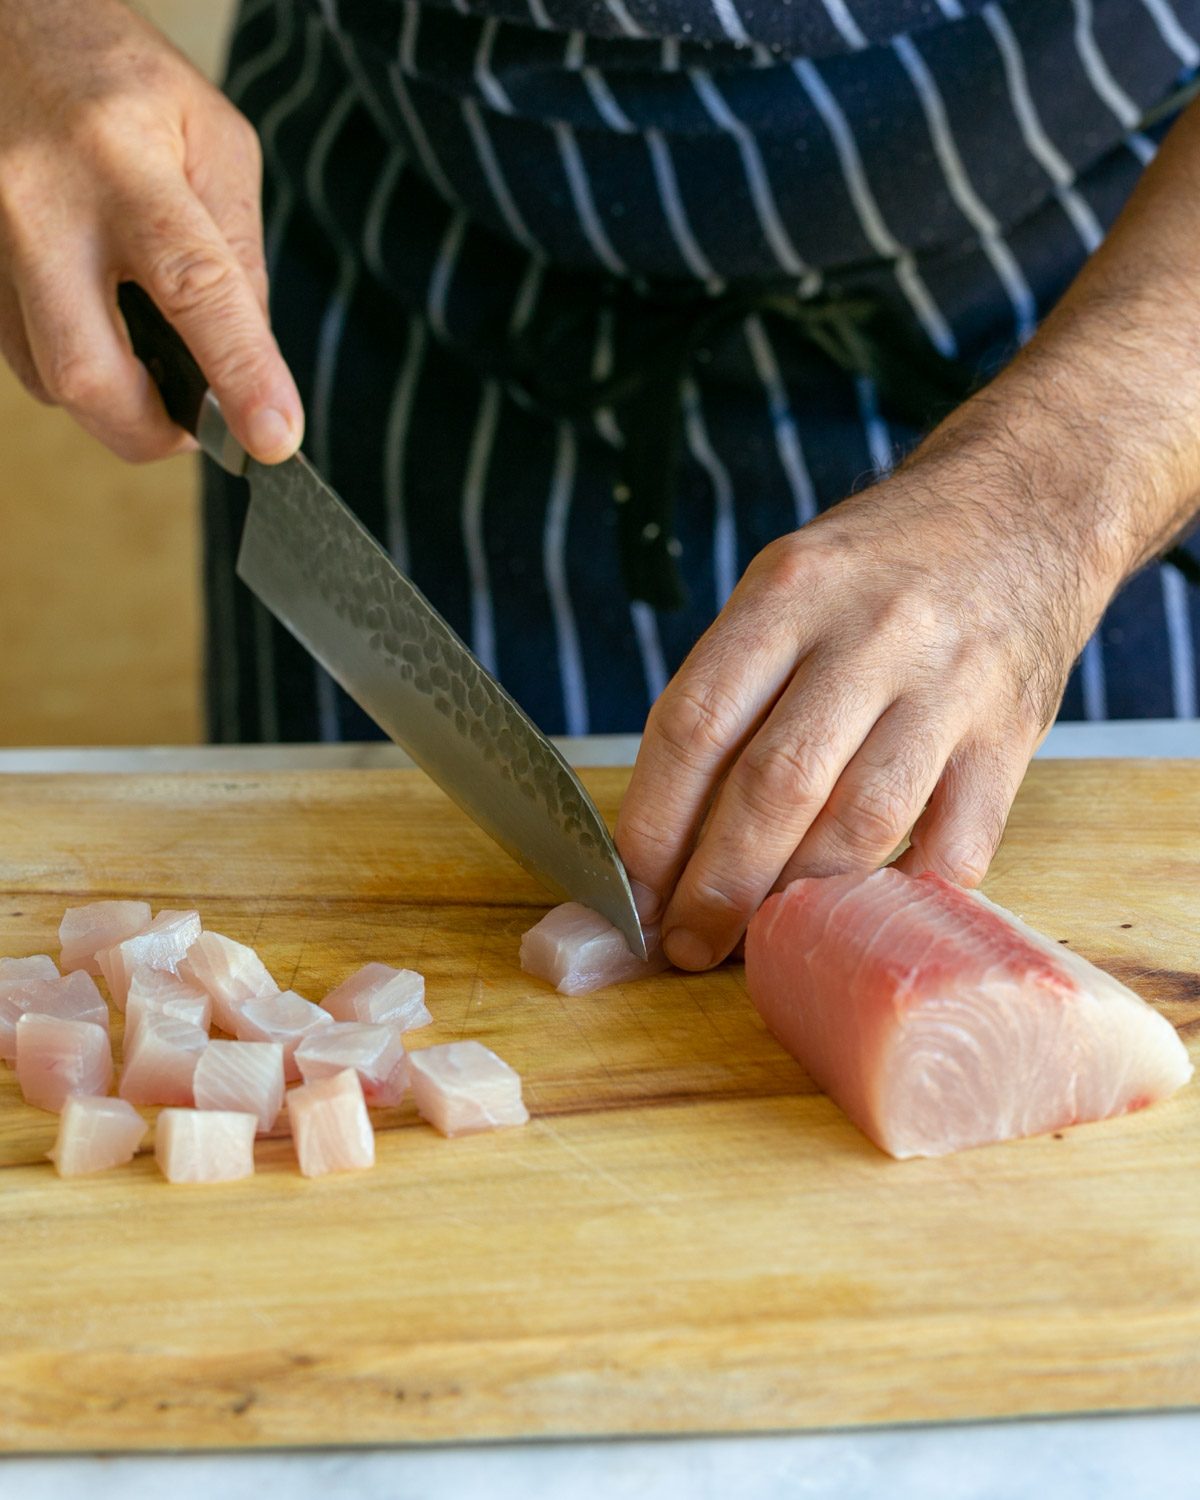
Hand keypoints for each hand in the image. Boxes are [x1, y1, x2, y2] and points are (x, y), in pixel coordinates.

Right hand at [0, 0, 301, 461]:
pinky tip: (101, 324)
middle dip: (154, 431)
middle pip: (89, 372)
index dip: (239, 375)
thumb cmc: (119, 80)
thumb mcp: (213, 139)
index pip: (192, 287)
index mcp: (120, 158)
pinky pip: (21, 359)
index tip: (272, 438)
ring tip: (153, 354)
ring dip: (116, 400)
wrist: (4, 26)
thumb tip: (254, 365)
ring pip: (51, 381)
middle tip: (198, 426)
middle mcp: (39, 204)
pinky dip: (76, 367)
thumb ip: (238, 253)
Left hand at [615, 403, 1119, 970]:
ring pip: (862, 822)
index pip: (696, 723)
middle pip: (776, 783)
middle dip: (718, 884)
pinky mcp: (1012, 737)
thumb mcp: (787, 583)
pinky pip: (957, 847)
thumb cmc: (878, 567)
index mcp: (789, 592)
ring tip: (758, 940)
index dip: (654, 821)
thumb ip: (733, 685)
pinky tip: (861, 922)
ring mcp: (949, 687)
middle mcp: (870, 635)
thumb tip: (666, 829)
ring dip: (798, 899)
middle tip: (685, 943)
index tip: (631, 889)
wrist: (1024, 510)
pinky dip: (903, 899)